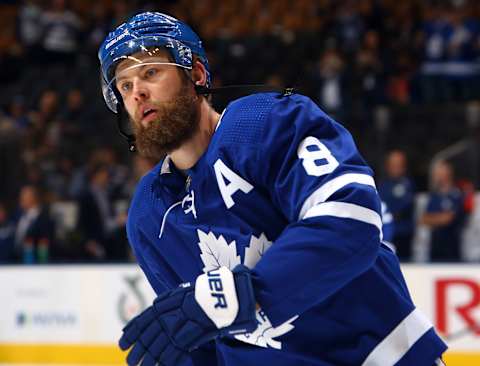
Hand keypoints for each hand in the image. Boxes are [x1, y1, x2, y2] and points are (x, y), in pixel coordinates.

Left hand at [119, 265, 256, 365]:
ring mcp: (178, 328)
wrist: (222, 295)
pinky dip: (166, 361)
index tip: (123, 343)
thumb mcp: (183, 294)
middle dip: (137, 351)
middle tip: (130, 361)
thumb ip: (169, 302)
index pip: (142, 320)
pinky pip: (173, 353)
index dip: (131, 333)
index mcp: (164, 304)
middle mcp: (167, 316)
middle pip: (147, 337)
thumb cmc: (204, 294)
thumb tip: (156, 307)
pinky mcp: (188, 337)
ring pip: (157, 348)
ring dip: (148, 360)